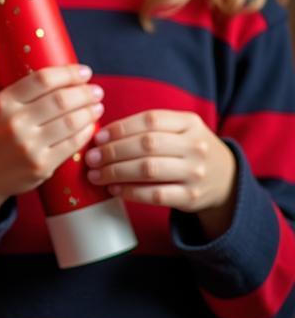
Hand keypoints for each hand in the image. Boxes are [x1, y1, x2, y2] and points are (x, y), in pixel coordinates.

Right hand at [0, 65, 102, 221]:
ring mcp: (28, 146)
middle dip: (85, 92)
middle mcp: (15, 123)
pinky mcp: (41, 166)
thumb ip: (4, 80)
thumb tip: (22, 52)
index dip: (68, 73)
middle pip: (61, 100)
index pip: (42, 80)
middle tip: (96, 90)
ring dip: (89, 111)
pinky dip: (86, 133)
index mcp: (3, 103)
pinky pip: (71, 145)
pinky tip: (90, 126)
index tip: (84, 71)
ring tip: (98, 105)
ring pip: (70, 122)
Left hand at [84, 109, 236, 236]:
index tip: (98, 136)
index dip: (120, 128)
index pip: (150, 120)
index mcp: (190, 123)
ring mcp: (195, 173)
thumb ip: (147, 127)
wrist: (226, 179)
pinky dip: (130, 192)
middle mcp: (196, 146)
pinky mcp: (191, 197)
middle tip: (91, 157)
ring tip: (96, 174)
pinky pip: (156, 195)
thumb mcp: (179, 129)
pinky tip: (114, 188)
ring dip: (116, 172)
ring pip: (149, 170)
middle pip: (146, 145)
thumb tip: (102, 135)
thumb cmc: (188, 149)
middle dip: (113, 151)